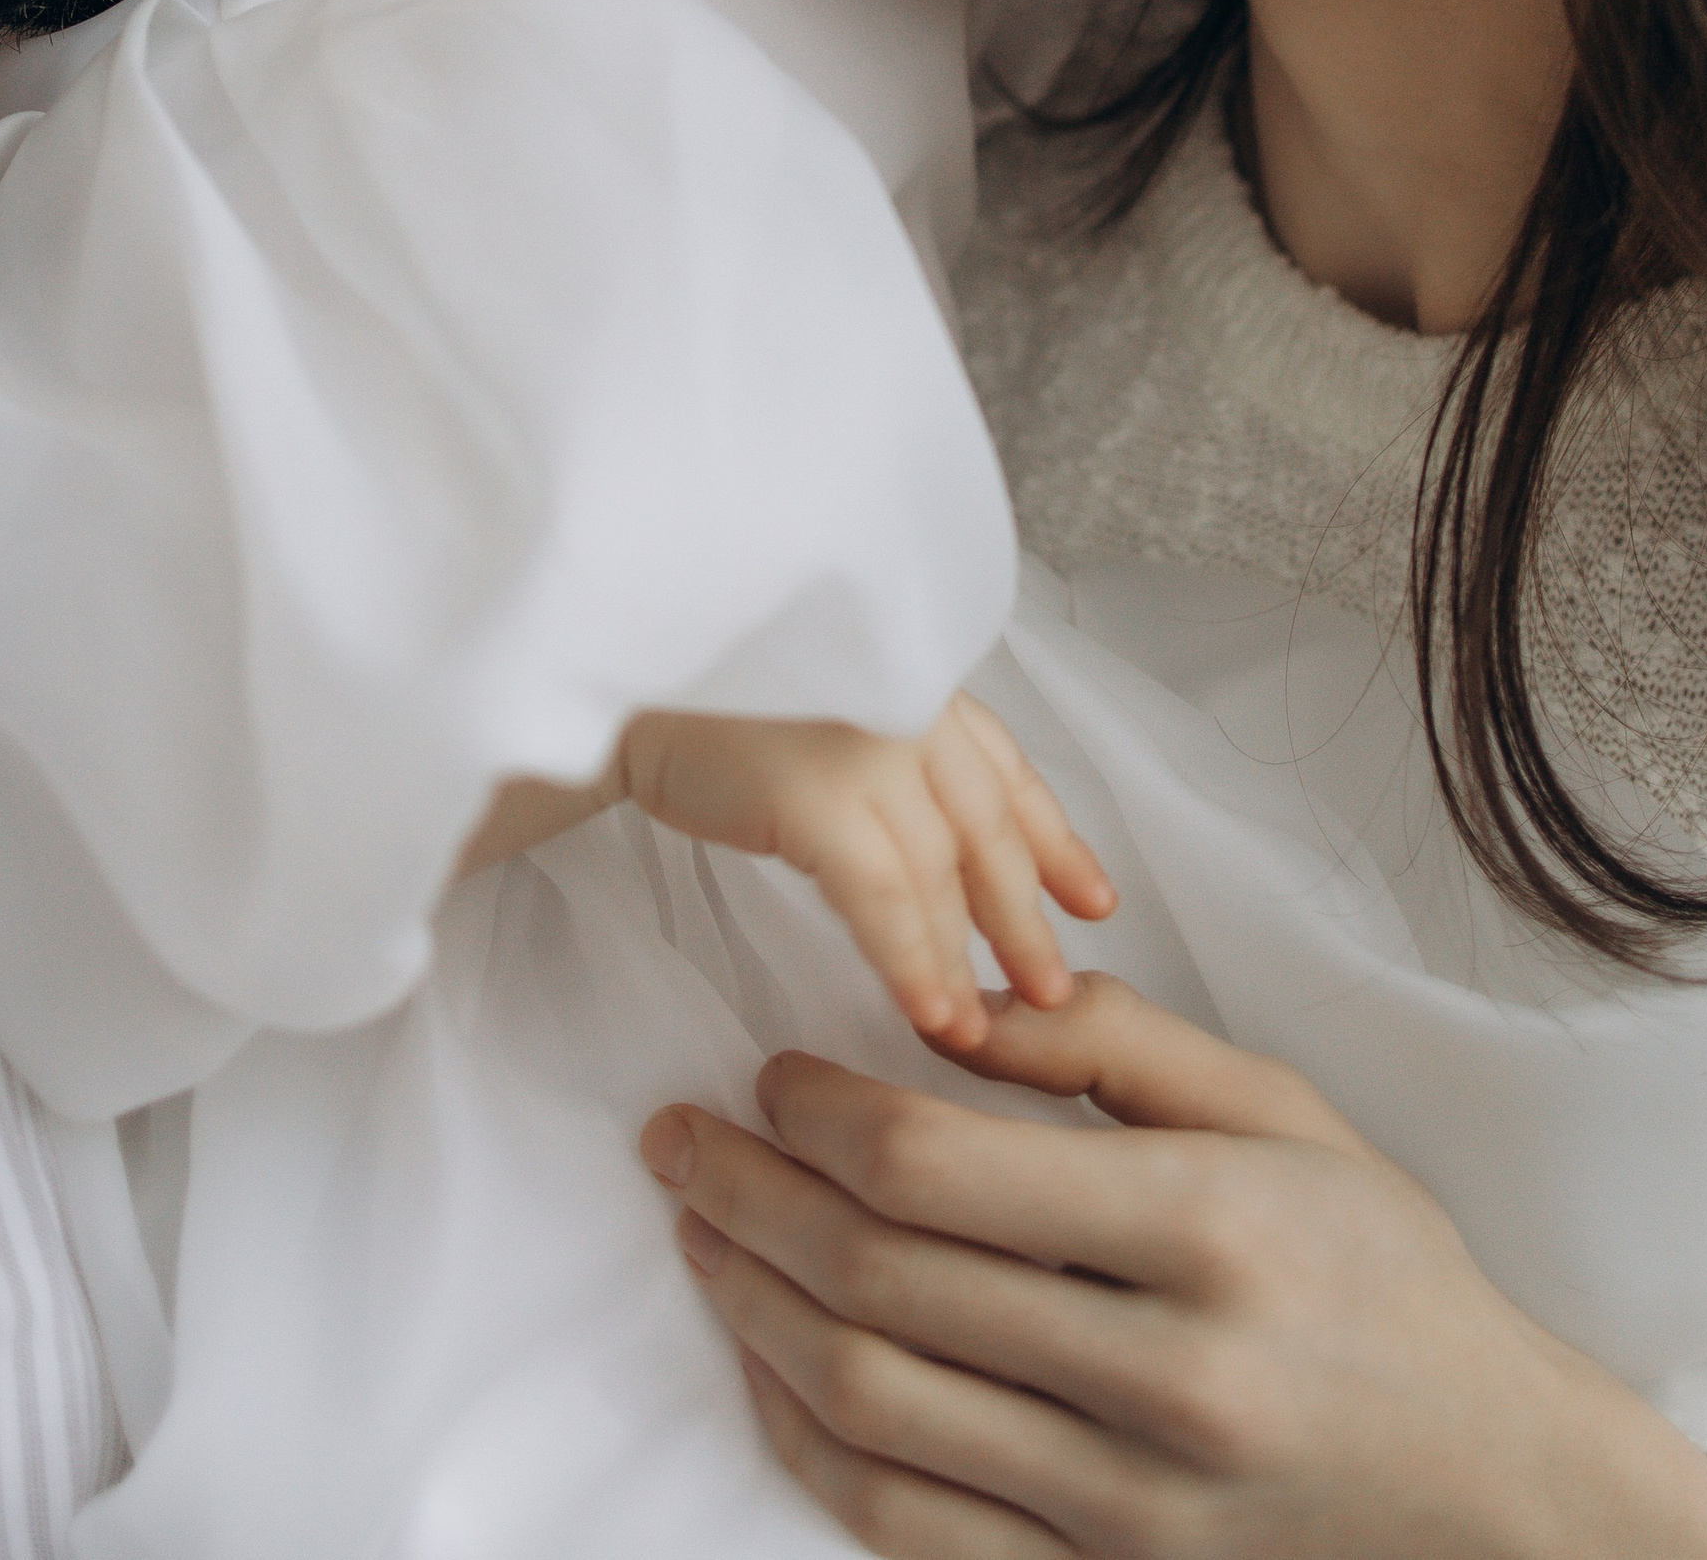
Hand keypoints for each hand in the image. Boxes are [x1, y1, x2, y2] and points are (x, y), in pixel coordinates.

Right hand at [616, 695, 1114, 1050]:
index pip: (1004, 766)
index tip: (1094, 900)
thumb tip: (946, 841)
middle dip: (1025, 916)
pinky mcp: (817, 792)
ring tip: (979, 1032)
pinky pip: (883, 899)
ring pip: (940, 872)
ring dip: (964, 959)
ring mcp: (865, 740)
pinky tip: (928, 1011)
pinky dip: (912, 961)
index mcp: (908, 675)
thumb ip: (887, 753)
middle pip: (989, 824)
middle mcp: (902, 697)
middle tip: (1055, 991)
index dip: (1055, 838)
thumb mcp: (821, 711)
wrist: (612, 683)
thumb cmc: (703, 703)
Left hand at [639, 976, 1706, 1558]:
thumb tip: (951, 1003)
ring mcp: (1128, 1506)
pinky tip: (768, 1363)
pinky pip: (905, 1526)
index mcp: (1205, 1229)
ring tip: (696, 1233)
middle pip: (880, 1280)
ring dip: (753, 1308)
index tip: (766, 1074)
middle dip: (747, 1196)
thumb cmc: (1385, 1279)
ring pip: (872, 1405)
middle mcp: (1161, 1376)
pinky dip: (809, 1442)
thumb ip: (1114, 1047)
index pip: (938, 1167)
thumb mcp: (1284, 1115)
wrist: (1500, 1492)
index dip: (815, 1113)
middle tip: (677, 1139)